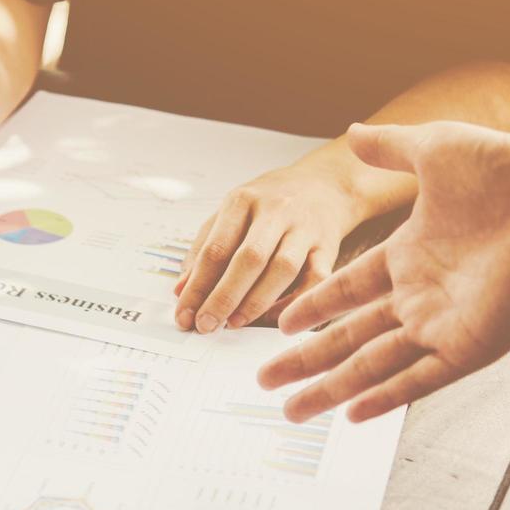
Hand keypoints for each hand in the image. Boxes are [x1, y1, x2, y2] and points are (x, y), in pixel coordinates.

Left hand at [175, 158, 362, 332]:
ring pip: (282, 270)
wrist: (323, 184)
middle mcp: (275, 211)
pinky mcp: (328, 245)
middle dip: (223, 298)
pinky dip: (296, 302)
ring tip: (235, 323)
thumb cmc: (268, 204)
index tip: (184, 315)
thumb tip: (181, 291)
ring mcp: (304, 228)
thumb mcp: (229, 214)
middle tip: (206, 325)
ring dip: (256, 302)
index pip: (215, 249)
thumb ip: (203, 249)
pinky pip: (315, 279)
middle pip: (248, 259)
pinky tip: (276, 319)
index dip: (197, 286)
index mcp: (242, 201)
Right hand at [259, 121, 509, 422]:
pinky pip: (418, 380)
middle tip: (266, 382)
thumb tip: (353, 133)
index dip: (312, 308)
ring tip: (292, 411)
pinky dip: (385, 397)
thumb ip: (391, 150)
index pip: (347, 291)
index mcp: (409, 255)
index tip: (280, 326)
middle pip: (348, 338)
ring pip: (373, 365)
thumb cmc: (507, 169)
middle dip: (305, 362)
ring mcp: (443, 324)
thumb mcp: (434, 150)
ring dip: (330, 389)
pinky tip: (351, 414)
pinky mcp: (469, 345)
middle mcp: (421, 295)